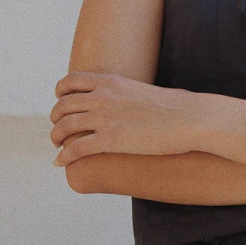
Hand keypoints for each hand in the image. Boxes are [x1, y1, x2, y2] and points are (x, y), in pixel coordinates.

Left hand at [49, 71, 200, 165]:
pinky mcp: (109, 140)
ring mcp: (104, 118)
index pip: (71, 81)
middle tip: (58, 129)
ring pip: (64, 126)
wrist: (190, 119)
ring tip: (57, 145)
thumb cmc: (176, 108)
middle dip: (56, 118)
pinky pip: (75, 148)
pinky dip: (64, 156)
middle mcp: (102, 97)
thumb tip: (132, 101)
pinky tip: (60, 163)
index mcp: (110, 82)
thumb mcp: (144, 91)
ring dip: (55, 137)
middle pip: (63, 105)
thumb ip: (128, 94)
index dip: (60, 93)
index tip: (60, 101)